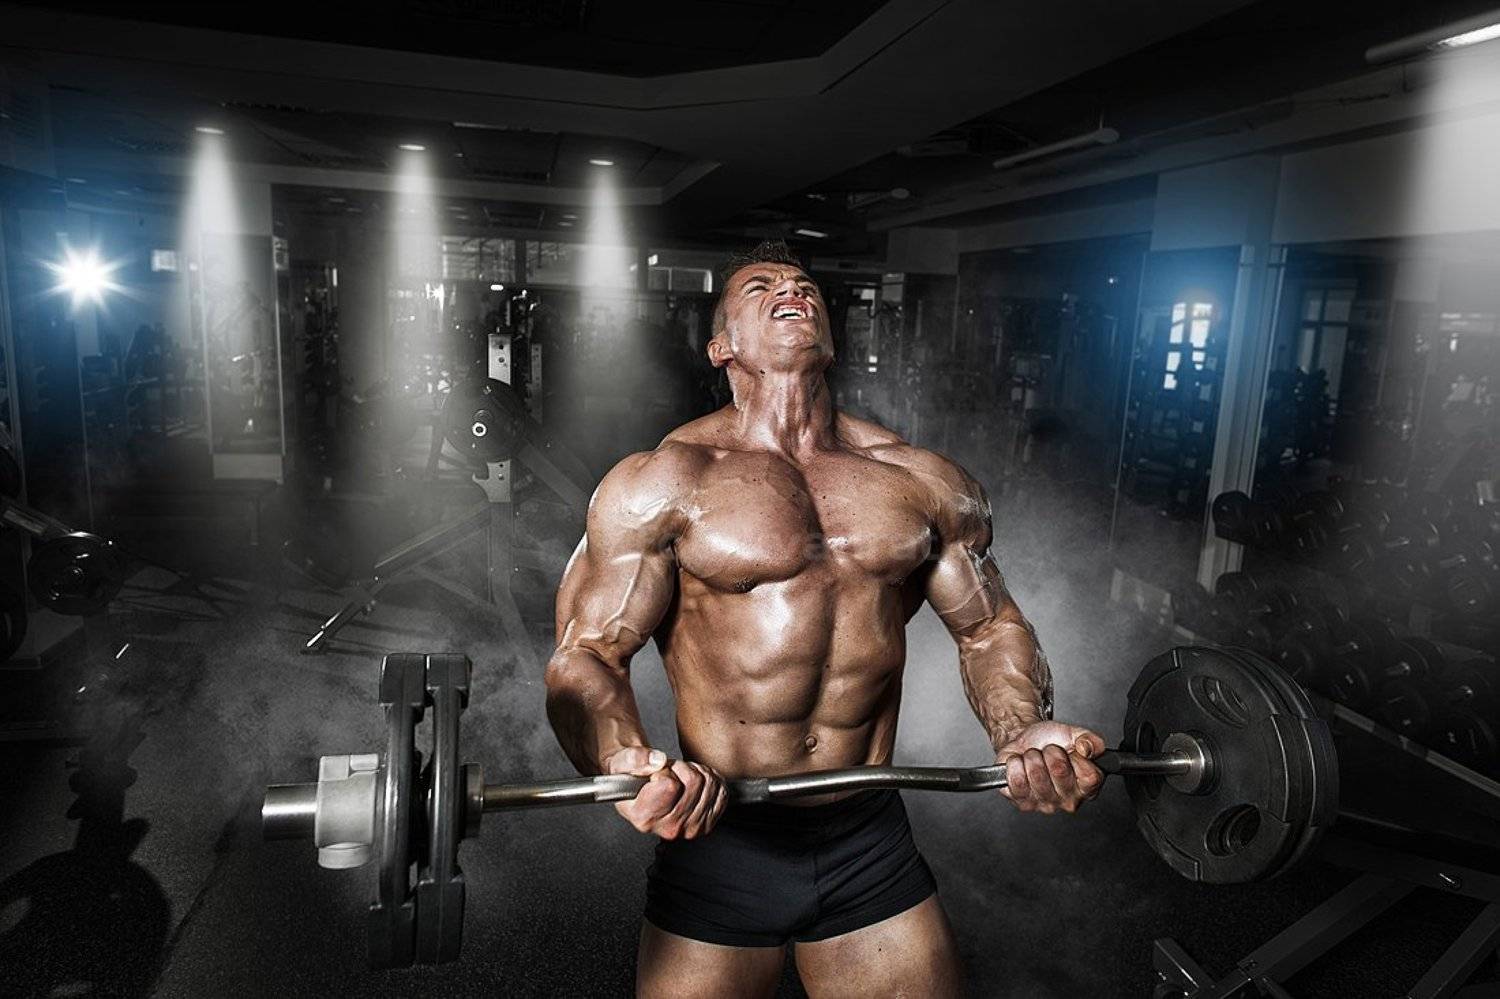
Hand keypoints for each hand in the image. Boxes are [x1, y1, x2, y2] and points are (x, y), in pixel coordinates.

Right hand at [602, 746, 727, 839]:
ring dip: (696, 772)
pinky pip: (721, 791)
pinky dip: (710, 780)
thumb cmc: (631, 778)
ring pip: (709, 783)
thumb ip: (636, 759)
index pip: (670, 785)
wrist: (639, 789)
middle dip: (681, 768)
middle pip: (694, 782)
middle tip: (668, 774)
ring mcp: (689, 829)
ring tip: (679, 779)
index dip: (664, 771)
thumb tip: (657, 761)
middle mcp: (668, 829)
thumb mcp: (624, 762)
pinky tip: (693, 785)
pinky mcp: (707, 824)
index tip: (654, 776)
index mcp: (644, 818)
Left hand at [995, 721, 1105, 814]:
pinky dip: (1014, 765)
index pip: (1090, 776)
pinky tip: (1020, 766)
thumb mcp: (1075, 734)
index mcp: (1087, 787)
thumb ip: (1091, 741)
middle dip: (1050, 751)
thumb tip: (1086, 750)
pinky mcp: (1023, 803)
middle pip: (1059, 770)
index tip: (1070, 752)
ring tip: (1033, 758)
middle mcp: (1069, 800)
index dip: (1077, 758)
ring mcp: (1045, 805)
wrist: (1023, 742)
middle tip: (1047, 752)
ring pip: (1036, 774)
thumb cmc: (1050, 742)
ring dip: (1031, 757)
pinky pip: (1017, 781)